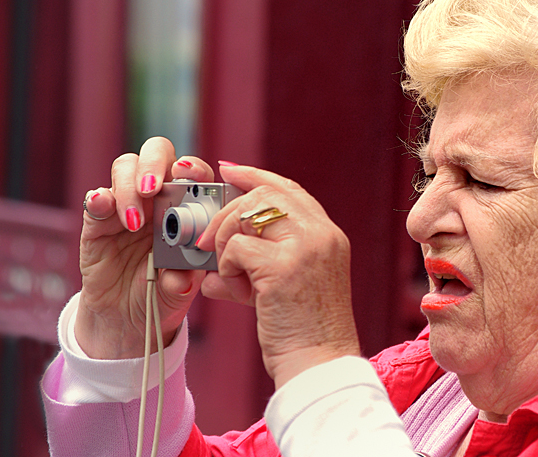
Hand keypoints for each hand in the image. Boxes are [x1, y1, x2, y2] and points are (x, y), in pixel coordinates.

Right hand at [75, 137, 213, 358]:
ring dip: (128, 188)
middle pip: (156, 153)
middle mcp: (158, 197)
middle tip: (152, 188)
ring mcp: (126, 205)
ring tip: (135, 222)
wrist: (129, 318)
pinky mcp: (98, 221)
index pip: (193, 173)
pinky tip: (102, 206)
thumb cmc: (164, 294)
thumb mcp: (180, 291)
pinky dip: (98, 199)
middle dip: (154, 163)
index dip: (194, 167)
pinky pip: (95, 200)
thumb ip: (183, 280)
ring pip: (125, 168)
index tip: (188, 175)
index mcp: (188, 206)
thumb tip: (183, 278)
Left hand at [198, 164, 360, 387]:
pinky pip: (237, 247)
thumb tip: (215, 263)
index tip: (229, 171)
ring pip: (248, 213)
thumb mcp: (289, 287)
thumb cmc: (304, 333)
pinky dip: (227, 266)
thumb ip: (259, 265)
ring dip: (225, 240)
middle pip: (265, 193)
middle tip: (208, 238)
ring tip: (227, 273)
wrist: (319, 367)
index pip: (290, 190)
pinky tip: (236, 292)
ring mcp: (306, 247)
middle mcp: (322, 234)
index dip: (257, 176)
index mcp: (329, 236)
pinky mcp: (284, 266)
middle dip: (228, 209)